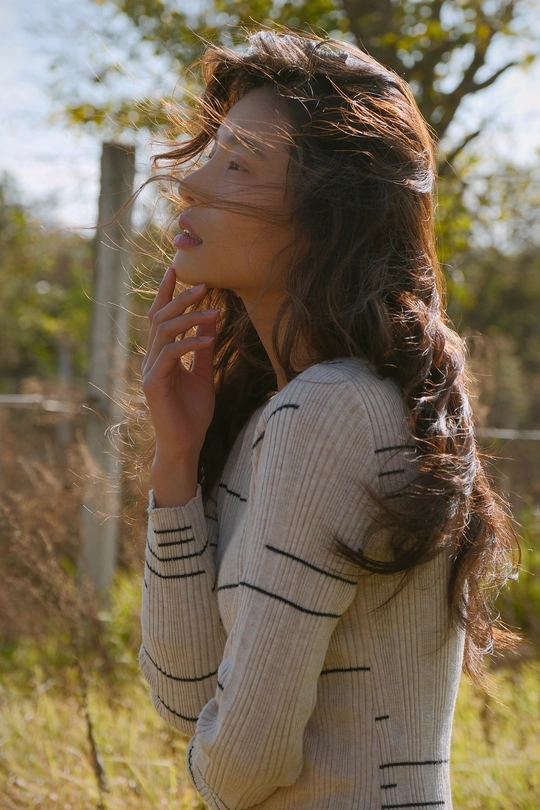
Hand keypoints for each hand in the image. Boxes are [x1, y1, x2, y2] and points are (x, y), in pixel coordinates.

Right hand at [142, 268, 218, 467]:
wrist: (186, 445)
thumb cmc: (193, 413)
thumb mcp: (203, 374)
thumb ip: (203, 349)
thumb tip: (209, 320)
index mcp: (161, 355)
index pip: (160, 317)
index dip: (166, 293)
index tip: (176, 270)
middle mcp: (151, 359)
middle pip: (161, 319)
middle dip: (181, 299)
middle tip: (203, 283)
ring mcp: (150, 370)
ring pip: (164, 332)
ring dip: (190, 317)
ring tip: (213, 309)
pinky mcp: (153, 384)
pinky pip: (170, 355)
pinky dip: (190, 343)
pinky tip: (209, 339)